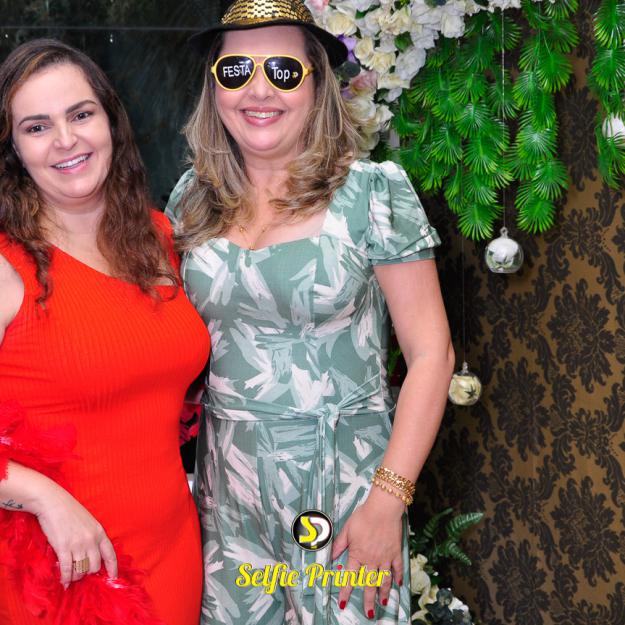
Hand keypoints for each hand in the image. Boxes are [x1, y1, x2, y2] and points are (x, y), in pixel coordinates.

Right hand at [33, 482, 117, 586]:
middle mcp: (91, 540)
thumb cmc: (70, 511)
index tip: (113, 578)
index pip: (110, 554)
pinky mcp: (63, 548)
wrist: (53, 503)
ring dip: (76, 577)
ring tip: (71, 577)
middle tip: (81, 573)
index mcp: (99, 532)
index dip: (113, 568)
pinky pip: (67, 569)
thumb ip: (92, 537)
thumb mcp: (88, 522)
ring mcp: (78, 544)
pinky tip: (63, 582)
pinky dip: (65, 578)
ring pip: (81, 570)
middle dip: (89, 573)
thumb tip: (90, 555)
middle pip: (95, 566)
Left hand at [331, 487, 403, 618]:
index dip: (346, 591)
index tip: (343, 604)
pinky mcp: (396, 552)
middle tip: (369, 614)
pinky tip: (399, 584)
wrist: (383, 508)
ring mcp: (385, 557)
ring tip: (383, 604)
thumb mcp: (347, 529)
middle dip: (369, 601)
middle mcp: (372, 560)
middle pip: (370, 584)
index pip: (350, 578)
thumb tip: (330, 556)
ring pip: (384, 580)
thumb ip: (338, 544)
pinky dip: (398, 576)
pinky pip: (398, 568)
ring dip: (384, 593)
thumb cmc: (363, 516)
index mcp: (358, 555)